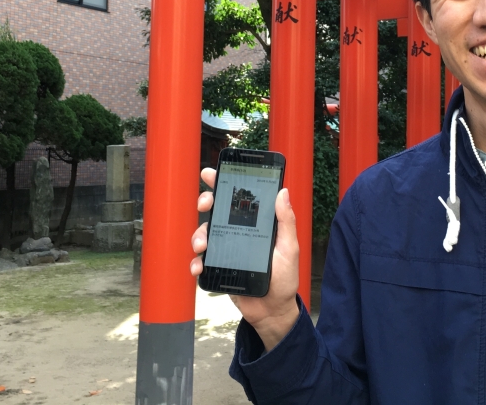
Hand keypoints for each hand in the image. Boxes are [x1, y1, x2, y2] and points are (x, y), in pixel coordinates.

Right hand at [191, 167, 300, 350]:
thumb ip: (286, 222)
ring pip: (205, 234)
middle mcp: (239, 233)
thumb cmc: (285, 278)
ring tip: (203, 246)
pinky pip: (202, 261)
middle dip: (206, 203)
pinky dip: (196, 262)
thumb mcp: (289, 248)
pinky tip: (199, 266)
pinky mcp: (219, 268)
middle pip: (217, 211)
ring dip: (199, 235)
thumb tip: (283, 192)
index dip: (224, 184)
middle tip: (205, 205)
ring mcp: (227, 250)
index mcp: (256, 224)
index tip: (211, 174)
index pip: (240, 199)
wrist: (272, 310)